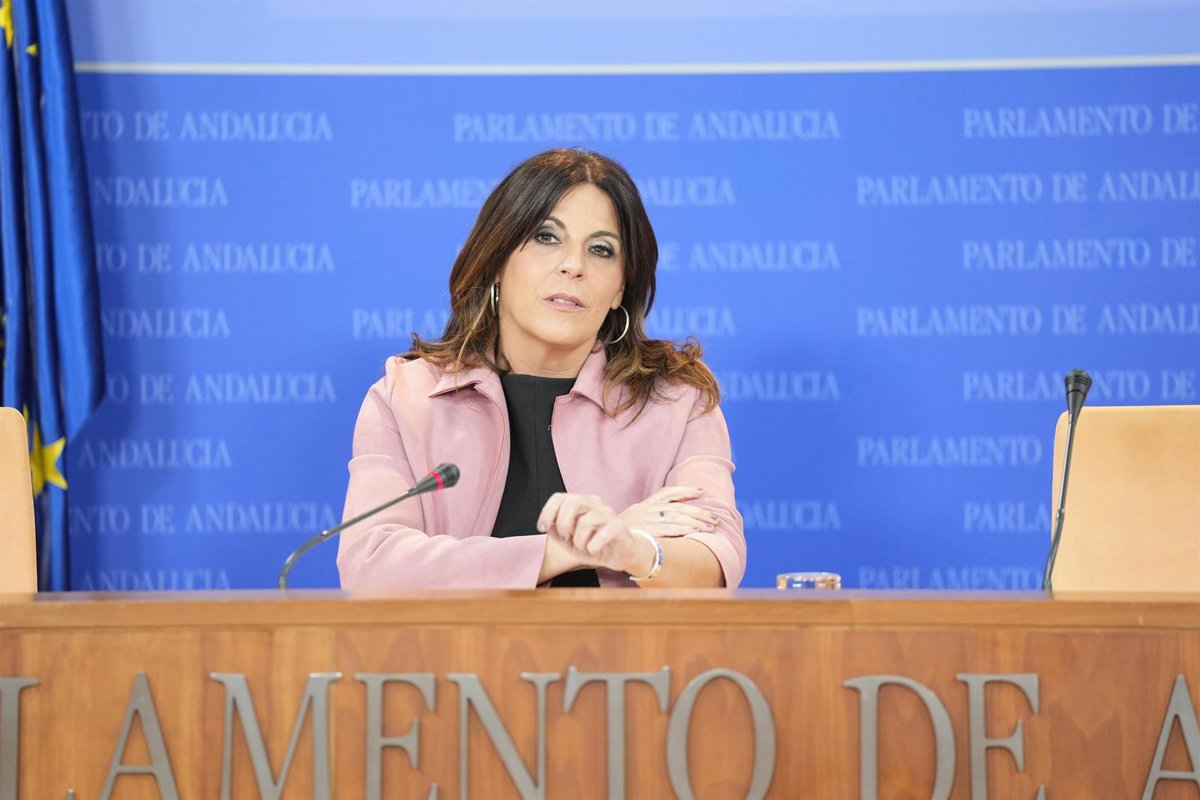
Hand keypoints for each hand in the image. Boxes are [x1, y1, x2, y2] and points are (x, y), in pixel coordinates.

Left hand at [537, 493, 655, 575]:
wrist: (619, 555)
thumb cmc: (593, 545)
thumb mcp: (569, 542)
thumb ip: (556, 532)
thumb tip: (547, 524)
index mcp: (580, 504)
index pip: (559, 497)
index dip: (547, 512)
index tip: (541, 528)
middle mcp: (594, 504)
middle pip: (572, 501)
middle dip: (563, 524)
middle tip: (566, 539)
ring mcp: (608, 514)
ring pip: (586, 521)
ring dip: (580, 541)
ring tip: (585, 547)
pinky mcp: (619, 526)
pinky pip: (602, 534)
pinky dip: (593, 546)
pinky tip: (594, 550)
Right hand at [619, 486, 719, 536]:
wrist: (598, 539)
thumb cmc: (615, 535)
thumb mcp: (629, 521)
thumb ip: (645, 517)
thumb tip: (663, 519)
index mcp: (643, 505)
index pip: (667, 493)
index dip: (684, 491)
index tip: (701, 490)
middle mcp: (646, 509)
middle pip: (677, 507)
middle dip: (698, 511)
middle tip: (715, 517)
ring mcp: (645, 520)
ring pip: (677, 517)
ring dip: (696, 522)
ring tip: (711, 526)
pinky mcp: (646, 531)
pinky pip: (669, 529)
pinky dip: (684, 529)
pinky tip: (696, 531)